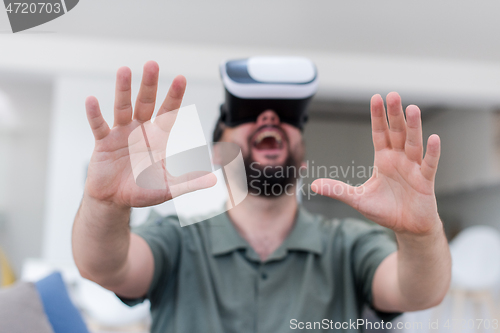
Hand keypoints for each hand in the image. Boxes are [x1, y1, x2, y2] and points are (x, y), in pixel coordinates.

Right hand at [84, 61, 215, 207]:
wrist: (115, 200)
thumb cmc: (142, 191)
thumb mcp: (169, 188)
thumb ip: (189, 183)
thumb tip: (214, 180)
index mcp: (158, 138)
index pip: (168, 113)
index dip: (174, 96)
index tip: (181, 78)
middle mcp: (140, 130)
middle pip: (146, 103)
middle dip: (149, 85)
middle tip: (152, 64)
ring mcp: (121, 134)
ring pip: (123, 108)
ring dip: (123, 90)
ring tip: (124, 70)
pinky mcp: (103, 143)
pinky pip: (98, 126)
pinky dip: (94, 114)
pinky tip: (91, 100)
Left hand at [312, 92, 440, 234]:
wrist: (407, 227)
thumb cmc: (385, 210)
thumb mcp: (357, 199)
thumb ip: (337, 190)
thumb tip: (313, 184)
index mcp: (383, 159)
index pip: (380, 133)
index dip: (378, 117)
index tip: (376, 98)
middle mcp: (399, 159)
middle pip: (397, 132)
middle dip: (394, 114)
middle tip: (393, 95)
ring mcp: (413, 168)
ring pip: (413, 143)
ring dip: (413, 127)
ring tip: (411, 109)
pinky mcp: (425, 182)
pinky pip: (429, 165)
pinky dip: (432, 153)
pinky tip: (433, 138)